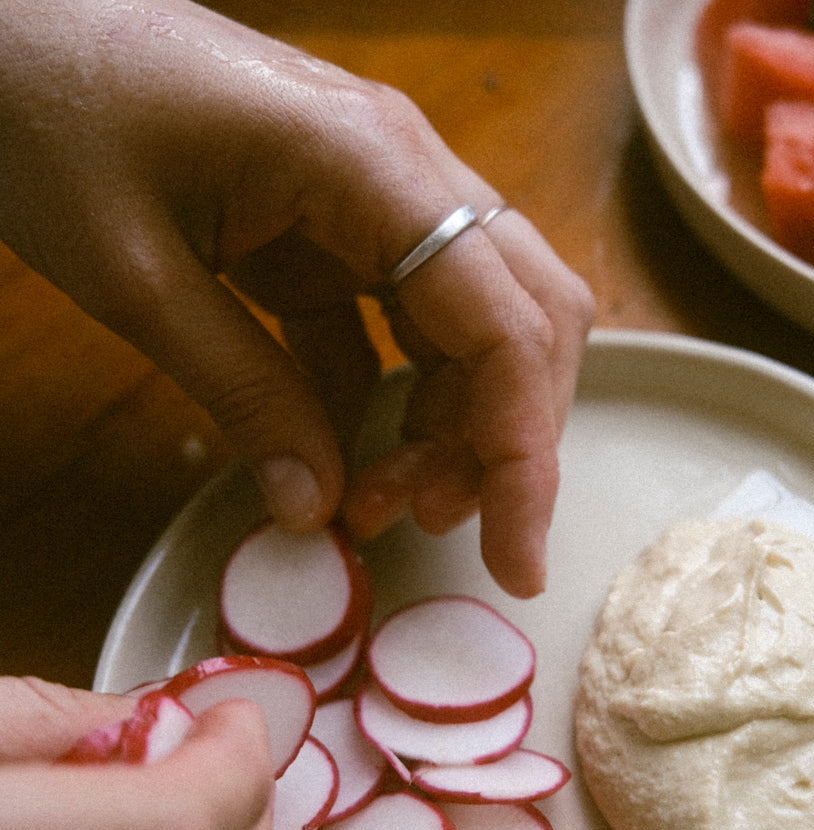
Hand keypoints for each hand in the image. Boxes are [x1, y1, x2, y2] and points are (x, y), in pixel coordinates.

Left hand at [0, 0, 593, 596]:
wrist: (5, 19)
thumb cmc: (49, 107)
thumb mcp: (136, 274)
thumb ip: (242, 392)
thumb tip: (316, 510)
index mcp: (370, 164)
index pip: (505, 324)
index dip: (524, 453)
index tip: (515, 557)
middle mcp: (404, 169)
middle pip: (525, 320)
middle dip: (504, 441)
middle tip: (433, 525)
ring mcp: (377, 190)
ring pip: (477, 325)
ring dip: (450, 424)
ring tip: (375, 498)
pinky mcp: (337, 217)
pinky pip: (399, 322)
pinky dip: (390, 399)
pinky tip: (338, 451)